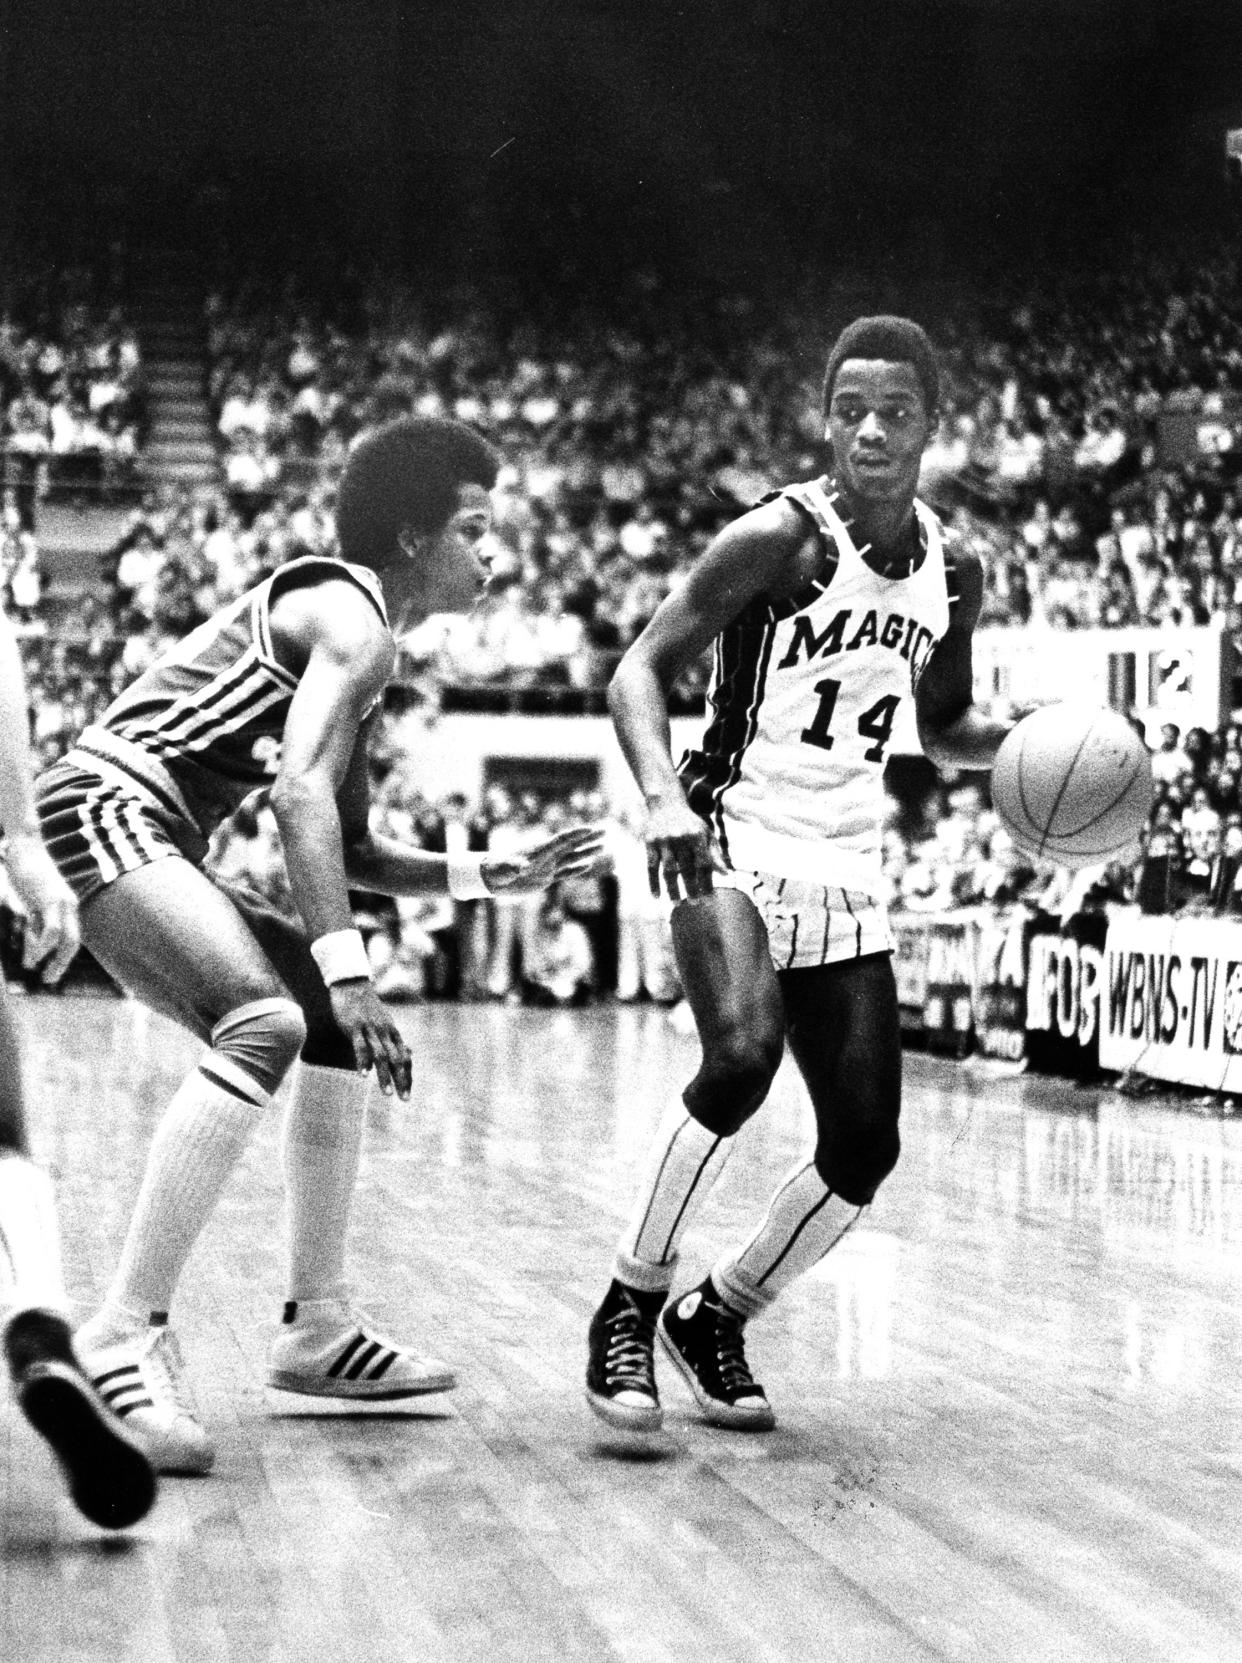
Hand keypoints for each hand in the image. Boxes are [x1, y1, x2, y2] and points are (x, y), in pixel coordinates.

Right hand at [3, 832, 78, 982]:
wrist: (26, 846)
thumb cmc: (27, 871)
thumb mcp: (33, 899)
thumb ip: (36, 919)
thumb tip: (33, 943)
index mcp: (67, 906)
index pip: (72, 937)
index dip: (63, 958)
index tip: (51, 972)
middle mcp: (68, 905)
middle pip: (73, 942)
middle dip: (61, 963)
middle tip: (48, 979)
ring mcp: (60, 902)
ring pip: (65, 939)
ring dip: (51, 958)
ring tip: (33, 967)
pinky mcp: (47, 899)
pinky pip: (50, 929)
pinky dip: (42, 946)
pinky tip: (32, 956)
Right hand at [326, 979, 411, 1099]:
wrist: (351, 984)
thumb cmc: (366, 1006)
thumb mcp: (385, 1023)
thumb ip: (396, 1040)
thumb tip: (411, 1053)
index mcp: (392, 1033)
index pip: (405, 1057)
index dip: (407, 1076)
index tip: (407, 1093)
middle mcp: (385, 1032)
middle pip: (397, 1059)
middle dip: (402, 1080)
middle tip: (404, 1099)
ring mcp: (370, 1029)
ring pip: (381, 1055)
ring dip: (385, 1076)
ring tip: (386, 1093)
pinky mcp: (355, 1026)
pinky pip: (361, 1046)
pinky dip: (363, 1061)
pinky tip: (364, 1076)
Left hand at [484, 824, 605, 896]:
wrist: (492, 878)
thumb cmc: (497, 871)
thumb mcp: (505, 869)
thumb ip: (513, 867)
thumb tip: (520, 868)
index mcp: (540, 851)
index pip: (562, 840)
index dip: (577, 834)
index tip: (591, 828)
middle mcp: (547, 856)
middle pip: (573, 845)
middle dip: (589, 838)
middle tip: (605, 831)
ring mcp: (547, 866)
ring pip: (572, 857)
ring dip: (587, 852)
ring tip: (603, 847)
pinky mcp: (545, 877)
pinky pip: (565, 872)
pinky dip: (577, 869)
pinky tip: (588, 865)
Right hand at [643, 792, 725, 899]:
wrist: (666, 804)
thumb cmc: (689, 823)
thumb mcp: (705, 834)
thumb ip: (715, 854)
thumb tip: (726, 874)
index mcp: (697, 836)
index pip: (703, 864)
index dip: (707, 882)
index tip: (709, 898)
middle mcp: (680, 838)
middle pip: (686, 869)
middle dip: (691, 888)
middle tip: (695, 904)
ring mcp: (663, 840)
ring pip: (668, 870)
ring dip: (672, 889)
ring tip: (676, 903)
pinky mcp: (649, 842)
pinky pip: (651, 867)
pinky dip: (652, 882)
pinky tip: (656, 896)